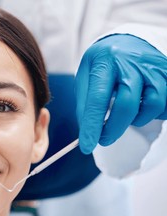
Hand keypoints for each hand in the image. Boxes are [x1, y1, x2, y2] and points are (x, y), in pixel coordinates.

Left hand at [75, 34, 166, 153]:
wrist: (127, 41)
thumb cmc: (103, 63)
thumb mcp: (86, 76)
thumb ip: (85, 103)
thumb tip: (88, 132)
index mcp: (105, 61)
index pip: (98, 98)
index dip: (93, 125)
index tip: (87, 146)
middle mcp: (132, 62)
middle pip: (127, 105)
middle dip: (114, 128)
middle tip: (104, 139)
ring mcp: (154, 67)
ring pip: (152, 105)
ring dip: (137, 119)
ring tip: (126, 115)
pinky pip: (166, 105)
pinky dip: (155, 112)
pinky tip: (143, 107)